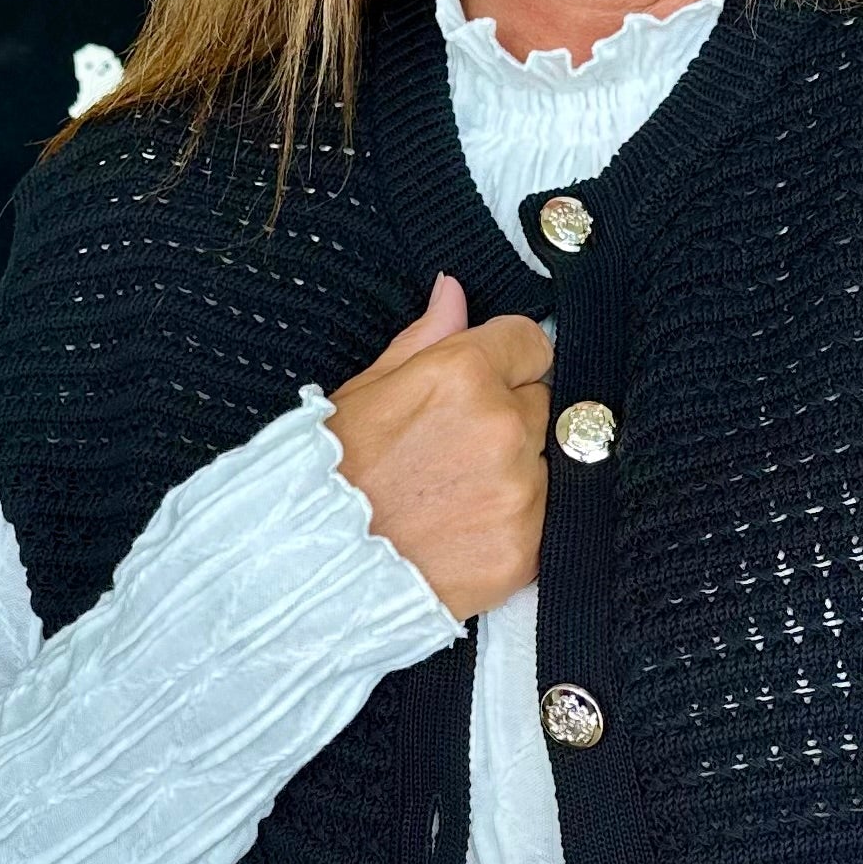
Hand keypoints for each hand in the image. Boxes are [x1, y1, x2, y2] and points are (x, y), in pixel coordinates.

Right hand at [328, 274, 551, 620]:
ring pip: (550, 462)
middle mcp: (501, 426)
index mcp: (462, 374)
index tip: (489, 383)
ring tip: (460, 495)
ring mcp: (520, 490)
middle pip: (545, 401)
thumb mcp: (364, 392)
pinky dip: (519, 523)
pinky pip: (548, 519)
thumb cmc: (327, 477)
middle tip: (459, 450)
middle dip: (512, 416)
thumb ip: (425, 339)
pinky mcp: (526, 548)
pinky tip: (471, 530)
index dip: (508, 360)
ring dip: (519, 472)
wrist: (311, 572)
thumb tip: (456, 290)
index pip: (531, 341)